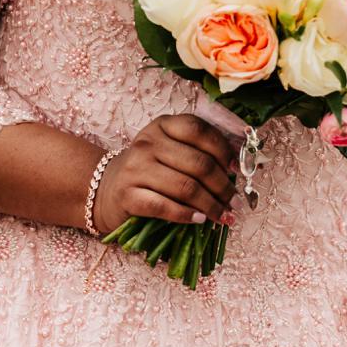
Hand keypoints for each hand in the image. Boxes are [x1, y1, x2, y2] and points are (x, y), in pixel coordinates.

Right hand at [91, 114, 237, 235]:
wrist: (108, 188)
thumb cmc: (151, 170)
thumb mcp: (172, 151)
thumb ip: (200, 153)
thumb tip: (238, 170)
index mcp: (162, 126)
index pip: (199, 131)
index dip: (223, 150)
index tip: (236, 170)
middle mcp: (147, 143)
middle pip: (199, 164)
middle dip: (224, 187)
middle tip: (236, 203)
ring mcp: (135, 168)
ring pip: (186, 187)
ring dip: (212, 205)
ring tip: (225, 215)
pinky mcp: (128, 195)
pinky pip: (164, 206)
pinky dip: (187, 216)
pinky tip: (200, 220)